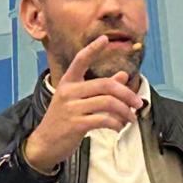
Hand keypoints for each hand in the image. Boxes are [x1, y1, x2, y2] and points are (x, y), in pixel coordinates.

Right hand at [22, 35, 145, 172]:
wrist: (44, 144)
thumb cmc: (63, 121)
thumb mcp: (78, 101)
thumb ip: (100, 88)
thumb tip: (123, 75)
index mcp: (68, 83)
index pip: (80, 61)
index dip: (92, 49)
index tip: (105, 38)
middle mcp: (69, 92)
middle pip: (105, 85)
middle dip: (126, 94)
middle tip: (137, 103)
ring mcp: (71, 108)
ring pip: (108, 103)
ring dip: (124, 112)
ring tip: (130, 119)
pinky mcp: (76, 125)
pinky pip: (103, 120)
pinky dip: (116, 124)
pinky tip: (118, 128)